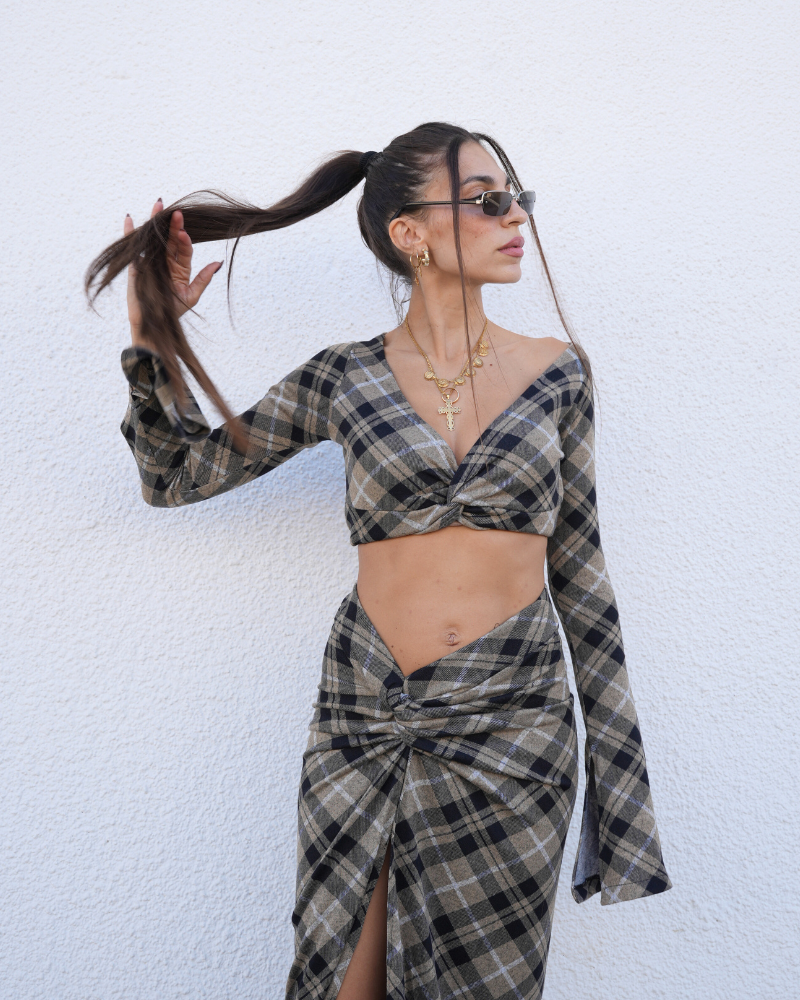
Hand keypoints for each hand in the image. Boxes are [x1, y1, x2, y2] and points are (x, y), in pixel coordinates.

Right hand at [125, 198, 222, 348]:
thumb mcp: (191, 296)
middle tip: (177, 212)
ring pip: (155, 238)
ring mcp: (152, 261)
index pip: (184, 249)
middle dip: (173, 225)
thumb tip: (218, 263)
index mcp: (181, 268)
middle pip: (170, 239)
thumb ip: (203, 279)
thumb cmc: (172, 312)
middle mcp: (167, 261)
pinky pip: (134, 246)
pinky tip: (130, 219)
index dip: (184, 240)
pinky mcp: (137, 264)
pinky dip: (130, 233)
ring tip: (158, 205)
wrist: (152, 323)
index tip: (183, 233)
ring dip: (155, 221)